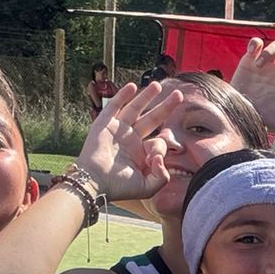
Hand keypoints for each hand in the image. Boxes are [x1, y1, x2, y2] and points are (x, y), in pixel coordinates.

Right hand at [73, 81, 185, 200]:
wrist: (95, 183)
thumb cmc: (119, 187)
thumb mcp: (148, 187)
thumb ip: (162, 176)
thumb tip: (161, 157)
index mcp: (141, 154)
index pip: (158, 141)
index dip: (160, 147)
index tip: (152, 159)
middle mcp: (131, 140)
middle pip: (152, 119)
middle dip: (165, 107)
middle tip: (179, 95)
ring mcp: (118, 130)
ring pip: (135, 109)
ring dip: (146, 96)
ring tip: (158, 85)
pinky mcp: (104, 124)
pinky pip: (115, 106)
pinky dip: (123, 95)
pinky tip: (133, 86)